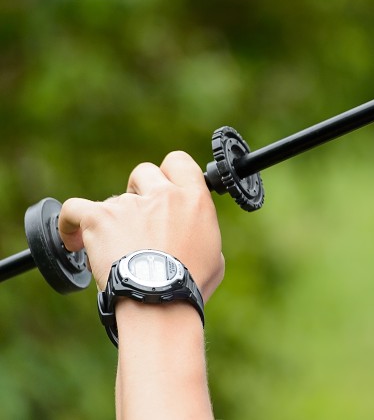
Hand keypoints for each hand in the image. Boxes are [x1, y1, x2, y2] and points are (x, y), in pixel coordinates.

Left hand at [58, 151, 224, 301]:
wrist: (160, 299)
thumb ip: (201, 232)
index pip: (179, 162)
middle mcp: (163, 194)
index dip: (169, 173)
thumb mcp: (215, 255)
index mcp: (194, 199)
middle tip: (138, 218)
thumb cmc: (189, 284)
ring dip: (112, 220)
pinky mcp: (100, 217)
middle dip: (139, 191)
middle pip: (144, 172)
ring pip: (112, 200)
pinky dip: (70, 223)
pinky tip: (74, 238)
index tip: (164, 188)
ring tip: (113, 250)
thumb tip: (191, 235)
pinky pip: (75, 209)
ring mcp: (130, 204)